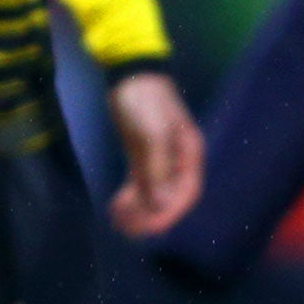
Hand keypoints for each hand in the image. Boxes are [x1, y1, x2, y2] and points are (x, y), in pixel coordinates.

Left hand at [107, 71, 204, 237]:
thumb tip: (162, 205)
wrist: (130, 74)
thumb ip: (157, 169)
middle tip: (127, 229)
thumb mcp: (151, 133)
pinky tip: (115, 207)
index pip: (186, 193)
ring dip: (137, 210)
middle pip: (168, 198)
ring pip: (152, 193)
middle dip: (150, 216)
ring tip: (117, 222)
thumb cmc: (144, 100)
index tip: (150, 227)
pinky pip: (140, 184)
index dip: (169, 214)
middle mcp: (177, 160)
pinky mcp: (143, 156)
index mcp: (188, 154)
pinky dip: (129, 197)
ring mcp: (160, 159)